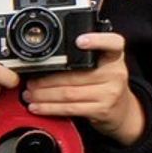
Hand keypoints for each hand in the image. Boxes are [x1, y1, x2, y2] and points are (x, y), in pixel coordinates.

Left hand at [20, 32, 143, 141]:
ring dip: (43, 95)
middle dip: (46, 80)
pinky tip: (37, 107)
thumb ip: (84, 60)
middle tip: (30, 82)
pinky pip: (70, 108)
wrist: (122, 112)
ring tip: (29, 94)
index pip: (113, 43)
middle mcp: (115, 73)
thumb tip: (46, 59)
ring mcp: (110, 92)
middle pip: (74, 74)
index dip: (97, 40)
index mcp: (114, 57)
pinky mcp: (102, 110)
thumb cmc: (104, 85)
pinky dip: (49, 108)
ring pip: (68, 93)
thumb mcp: (102, 67)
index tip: (79, 41)